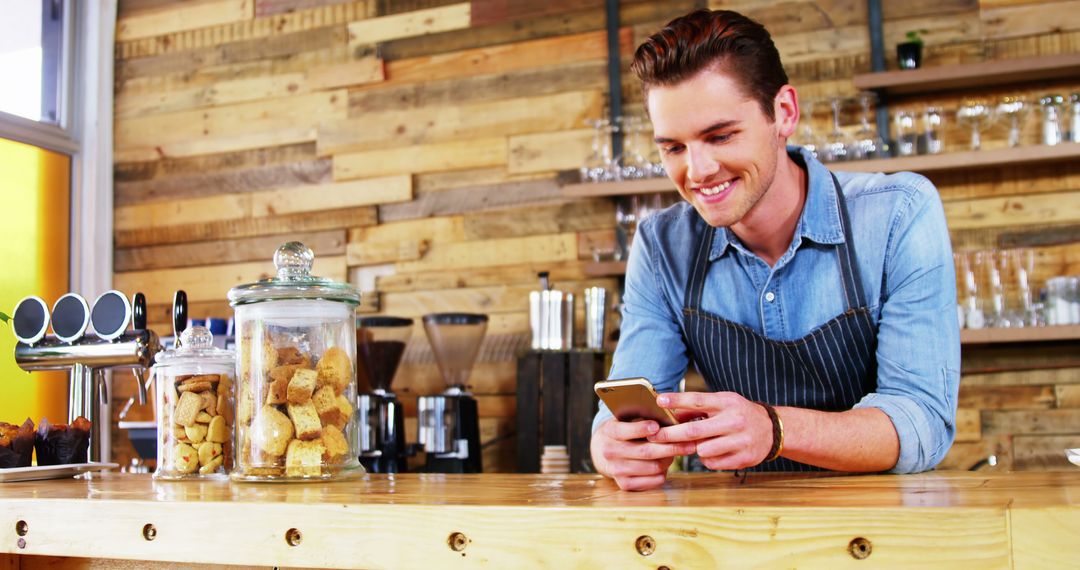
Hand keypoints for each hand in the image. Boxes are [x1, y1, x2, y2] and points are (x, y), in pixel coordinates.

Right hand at [591, 417, 696, 490]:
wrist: (603, 450)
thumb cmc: (624, 431)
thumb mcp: (626, 419)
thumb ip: (642, 417)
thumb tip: (668, 419)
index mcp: (609, 432)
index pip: (623, 431)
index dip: (640, 429)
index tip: (657, 426)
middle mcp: (609, 452)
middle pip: (645, 451)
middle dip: (670, 447)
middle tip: (689, 442)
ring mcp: (616, 470)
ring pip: (653, 467)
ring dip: (670, 459)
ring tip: (680, 451)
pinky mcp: (625, 484)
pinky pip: (654, 480)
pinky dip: (665, 472)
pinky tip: (667, 463)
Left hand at [648, 392, 773, 470]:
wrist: (772, 429)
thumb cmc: (739, 414)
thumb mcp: (722, 403)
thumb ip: (698, 407)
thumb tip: (670, 412)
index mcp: (727, 403)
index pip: (698, 400)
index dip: (677, 400)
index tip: (660, 400)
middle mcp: (734, 420)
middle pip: (695, 430)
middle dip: (670, 434)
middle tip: (654, 436)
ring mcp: (740, 440)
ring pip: (702, 450)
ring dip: (694, 449)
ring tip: (699, 443)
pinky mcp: (744, 458)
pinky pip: (713, 463)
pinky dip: (707, 459)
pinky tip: (713, 452)